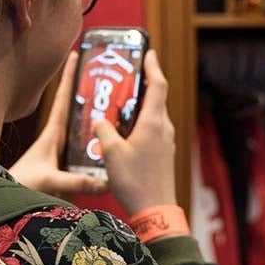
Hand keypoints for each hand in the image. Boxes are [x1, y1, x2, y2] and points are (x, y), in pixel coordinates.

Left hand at [9, 51, 108, 198]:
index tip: (78, 53)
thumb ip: (76, 182)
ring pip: (85, 127)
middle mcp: (59, 137)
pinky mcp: (68, 164)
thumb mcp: (50, 181)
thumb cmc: (21, 186)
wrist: (6, 202)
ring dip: (99, 116)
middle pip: (79, 107)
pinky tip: (116, 142)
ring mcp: (64, 150)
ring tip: (121, 103)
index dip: (71, 75)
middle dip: (93, 90)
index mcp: (53, 132)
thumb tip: (104, 181)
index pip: (64, 98)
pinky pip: (88, 147)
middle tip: (111, 74)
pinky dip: (100, 142)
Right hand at [93, 49, 177, 214]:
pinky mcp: (163, 155)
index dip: (153, 67)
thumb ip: (103, 131)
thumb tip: (99, 120)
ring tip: (119, 104)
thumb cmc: (134, 181)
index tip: (148, 52)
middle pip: (156, 100)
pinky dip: (139, 125)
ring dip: (138, 108)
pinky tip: (123, 132)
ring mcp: (165, 143)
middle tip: (125, 76)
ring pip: (153, 117)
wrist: (155, 211)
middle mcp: (163, 129)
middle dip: (142, 86)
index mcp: (154, 122)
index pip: (158, 85)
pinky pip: (151, 132)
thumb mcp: (111, 153)